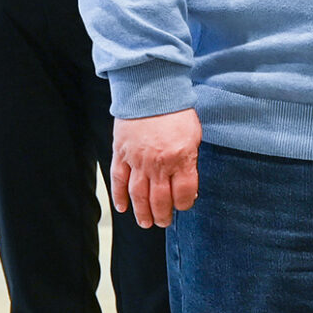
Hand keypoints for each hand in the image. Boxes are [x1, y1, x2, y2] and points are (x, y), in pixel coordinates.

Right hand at [111, 109, 202, 228]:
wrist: (151, 89)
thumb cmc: (176, 110)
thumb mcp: (194, 135)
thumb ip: (189, 160)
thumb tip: (187, 183)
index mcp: (181, 158)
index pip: (184, 193)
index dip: (185, 204)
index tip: (184, 205)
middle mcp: (158, 164)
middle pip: (161, 200)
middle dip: (163, 215)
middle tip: (163, 222)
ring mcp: (137, 160)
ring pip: (138, 195)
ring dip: (142, 212)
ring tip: (146, 223)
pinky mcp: (121, 154)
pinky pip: (118, 180)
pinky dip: (119, 196)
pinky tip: (122, 207)